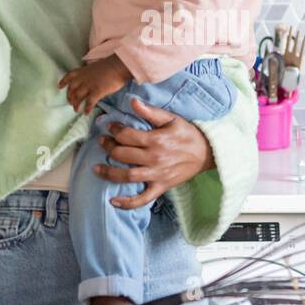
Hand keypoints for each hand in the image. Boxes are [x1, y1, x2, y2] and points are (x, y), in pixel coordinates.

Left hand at [57, 55, 131, 113]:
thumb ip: (89, 74)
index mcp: (82, 71)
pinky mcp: (97, 91)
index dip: (63, 82)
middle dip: (70, 97)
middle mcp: (83, 79)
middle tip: (71, 103)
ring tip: (76, 110)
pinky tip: (86, 112)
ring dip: (76, 104)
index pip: (69, 76)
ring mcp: (89, 85)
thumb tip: (88, 81)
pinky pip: (89, 102)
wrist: (118, 66)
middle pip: (72, 89)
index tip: (59, 86)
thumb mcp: (94, 68)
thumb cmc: (109, 66)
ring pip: (78, 97)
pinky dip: (86, 108)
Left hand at [93, 98, 214, 209]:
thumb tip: (132, 101)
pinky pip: (142, 199)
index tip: (109, 126)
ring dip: (109, 173)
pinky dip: (127, 203)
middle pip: (122, 155)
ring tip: (96, 168)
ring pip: (127, 177)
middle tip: (102, 142)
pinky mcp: (161, 187)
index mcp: (156, 140)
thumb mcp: (172, 119)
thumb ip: (150, 112)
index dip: (114, 129)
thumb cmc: (188, 134)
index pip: (126, 135)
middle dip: (108, 147)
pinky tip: (113, 201)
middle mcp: (154, 158)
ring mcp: (157, 175)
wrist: (207, 153)